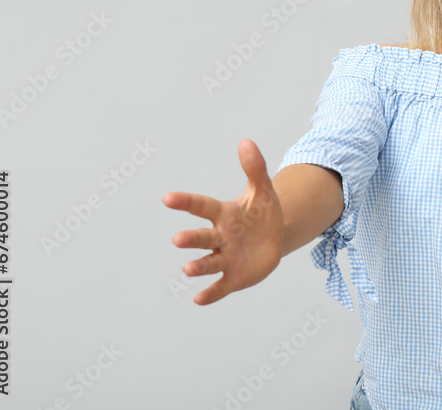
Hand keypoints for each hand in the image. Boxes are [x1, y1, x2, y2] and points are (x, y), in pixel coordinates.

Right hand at [162, 139, 283, 304]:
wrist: (273, 238)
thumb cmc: (261, 212)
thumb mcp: (263, 190)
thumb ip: (255, 168)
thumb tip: (246, 142)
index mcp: (223, 214)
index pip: (202, 206)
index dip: (186, 202)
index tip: (168, 198)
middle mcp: (219, 237)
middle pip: (202, 237)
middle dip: (190, 238)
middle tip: (178, 239)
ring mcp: (225, 258)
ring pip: (208, 262)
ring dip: (198, 267)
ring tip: (187, 269)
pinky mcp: (233, 277)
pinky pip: (220, 286)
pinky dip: (210, 293)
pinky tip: (199, 300)